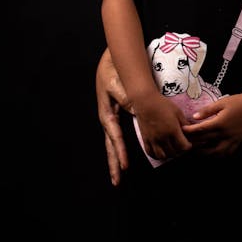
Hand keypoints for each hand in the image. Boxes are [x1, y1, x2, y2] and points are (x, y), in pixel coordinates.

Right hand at [96, 47, 130, 185]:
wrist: (111, 60)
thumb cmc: (112, 71)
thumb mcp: (117, 84)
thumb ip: (126, 99)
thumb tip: (135, 112)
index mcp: (107, 114)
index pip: (114, 138)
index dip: (120, 153)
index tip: (124, 167)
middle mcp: (109, 119)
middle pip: (111, 146)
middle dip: (114, 164)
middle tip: (116, 182)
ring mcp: (113, 119)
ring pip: (114, 143)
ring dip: (117, 159)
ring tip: (119, 175)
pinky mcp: (119, 115)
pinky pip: (121, 134)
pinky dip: (123, 147)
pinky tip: (127, 156)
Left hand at [183, 93, 241, 156]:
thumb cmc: (238, 101)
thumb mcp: (221, 103)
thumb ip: (207, 111)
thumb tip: (194, 117)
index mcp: (220, 123)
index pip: (200, 130)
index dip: (189, 131)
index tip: (182, 130)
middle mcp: (225, 134)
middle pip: (205, 142)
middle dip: (193, 142)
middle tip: (185, 141)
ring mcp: (232, 139)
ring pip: (215, 152)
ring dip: (205, 152)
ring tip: (197, 150)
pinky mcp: (237, 142)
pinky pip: (227, 153)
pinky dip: (218, 155)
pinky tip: (213, 152)